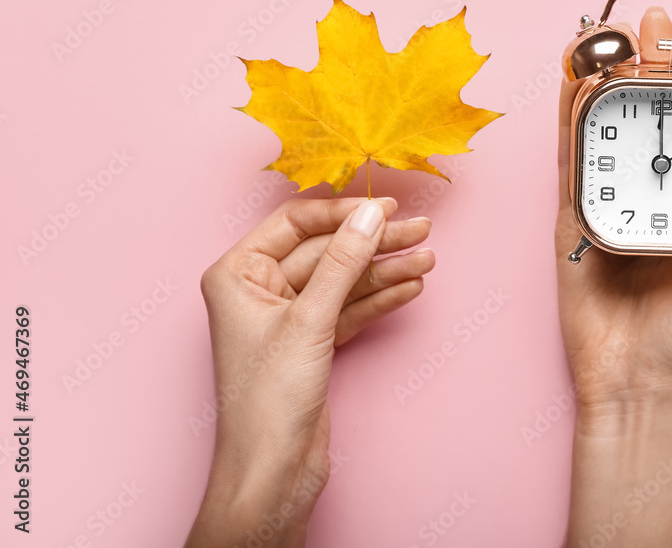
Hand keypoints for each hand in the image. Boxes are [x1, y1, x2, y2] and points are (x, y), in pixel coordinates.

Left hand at [186, 197, 433, 547]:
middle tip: (421, 232)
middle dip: (375, 244)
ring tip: (427, 261)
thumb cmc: (268, 400)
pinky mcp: (312, 343)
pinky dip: (380, 299)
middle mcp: (260, 290)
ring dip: (385, 272)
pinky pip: (350, 309)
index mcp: (238, 274)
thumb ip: (343, 262)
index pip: (296, 224)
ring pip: (344, 281)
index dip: (343, 213)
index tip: (386, 207)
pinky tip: (410, 288)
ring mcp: (288, 318)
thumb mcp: (310, 320)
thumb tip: (371, 214)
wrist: (273, 471)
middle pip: (327, 252)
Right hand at [557, 6, 671, 547]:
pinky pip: (569, 156)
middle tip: (657, 18)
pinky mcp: (568, 214)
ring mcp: (605, 197)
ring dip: (608, 76)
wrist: (637, 375)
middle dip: (651, 61)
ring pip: (604, 124)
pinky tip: (573, 79)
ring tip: (613, 32)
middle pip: (646, 112)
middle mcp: (647, 189)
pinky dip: (569, 116)